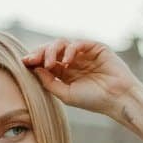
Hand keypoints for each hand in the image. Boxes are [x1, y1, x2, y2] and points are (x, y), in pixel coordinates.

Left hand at [22, 40, 137, 115]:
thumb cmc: (94, 100)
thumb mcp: (66, 94)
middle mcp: (73, 60)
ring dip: (52, 51)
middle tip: (31, 60)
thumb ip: (49, 82)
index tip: (24, 62)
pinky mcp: (95, 48)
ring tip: (50, 63)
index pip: (46, 61)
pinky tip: (66, 62)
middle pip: (51, 50)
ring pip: (62, 43)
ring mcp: (84, 53)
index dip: (35, 59)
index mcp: (65, 72)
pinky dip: (69, 50)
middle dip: (39, 53)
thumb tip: (34, 68)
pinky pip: (78, 43)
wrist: (117, 99)